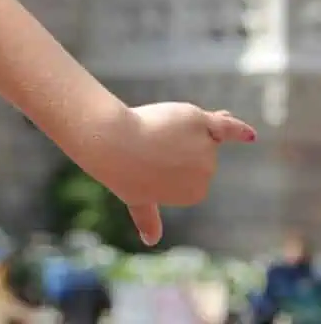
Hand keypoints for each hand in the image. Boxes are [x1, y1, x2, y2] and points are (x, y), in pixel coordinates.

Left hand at [80, 102, 256, 244]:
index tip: (145, 162)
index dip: (162, 160)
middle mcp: (206, 174)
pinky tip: (250, 135)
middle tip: (145, 146)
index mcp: (194, 193)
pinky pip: (226, 126)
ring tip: (155, 134)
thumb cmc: (120, 170)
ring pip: (194, 132)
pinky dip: (238, 129)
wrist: (113, 144)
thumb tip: (150, 241)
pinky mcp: (200, 122)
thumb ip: (148, 217)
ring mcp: (206, 149)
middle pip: (191, 150)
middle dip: (169, 144)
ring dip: (175, 128)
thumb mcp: (136, 197)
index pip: (185, 168)